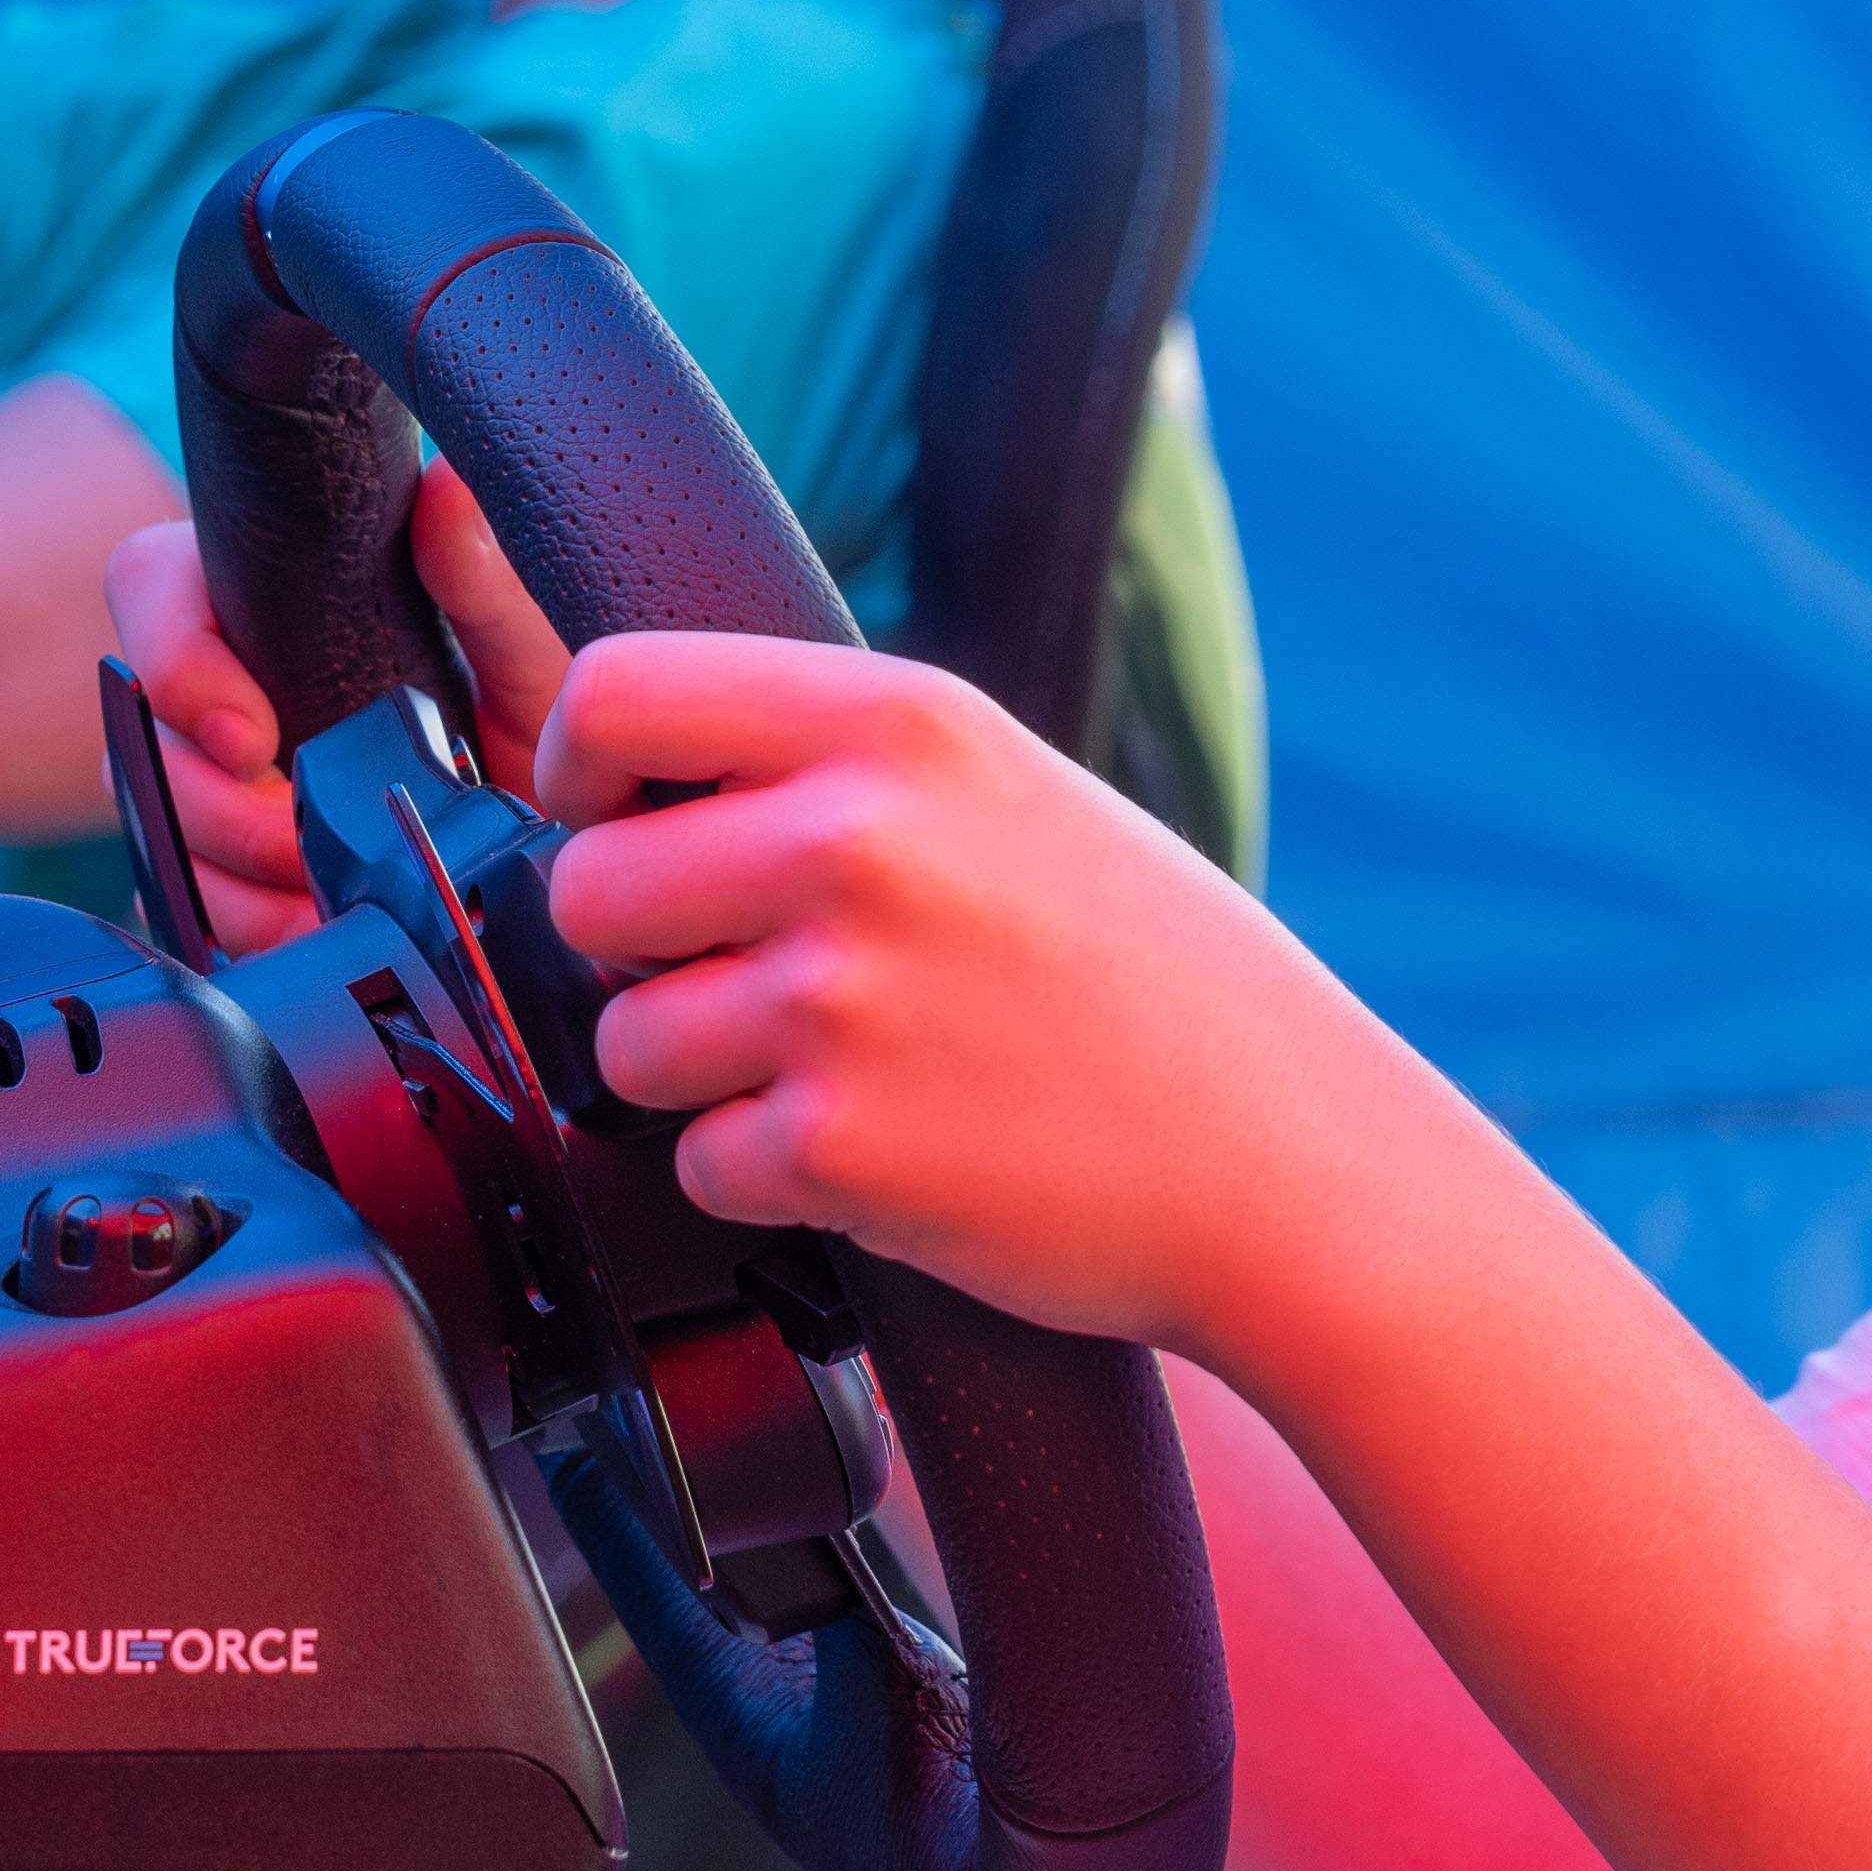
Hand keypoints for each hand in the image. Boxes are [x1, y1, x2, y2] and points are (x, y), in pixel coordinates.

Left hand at [534, 630, 1420, 1364]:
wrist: (1291, 1165)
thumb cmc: (1159, 983)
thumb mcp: (1013, 795)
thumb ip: (845, 766)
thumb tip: (649, 777)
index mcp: (903, 726)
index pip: (622, 691)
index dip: (580, 765)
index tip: (605, 813)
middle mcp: (856, 843)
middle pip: (588, 886)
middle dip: (639, 950)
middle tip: (742, 980)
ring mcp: (840, 998)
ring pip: (626, 1040)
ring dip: (702, 1077)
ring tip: (841, 1073)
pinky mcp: (837, 1149)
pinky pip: (700, 1165)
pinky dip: (769, 1180)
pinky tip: (886, 1155)